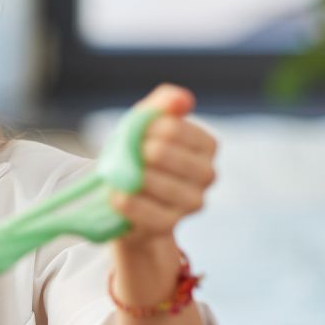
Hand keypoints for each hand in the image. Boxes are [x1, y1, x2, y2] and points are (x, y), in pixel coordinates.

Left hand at [111, 84, 217, 253]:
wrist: (125, 195)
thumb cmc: (138, 154)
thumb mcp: (146, 124)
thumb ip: (163, 105)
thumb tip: (182, 100)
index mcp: (206, 145)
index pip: (173, 127)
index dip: (146, 129)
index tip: (136, 134)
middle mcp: (207, 174)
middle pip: (162, 153)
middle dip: (136, 152)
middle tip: (126, 156)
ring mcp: (192, 202)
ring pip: (158, 184)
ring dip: (131, 177)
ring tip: (118, 175)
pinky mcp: (171, 224)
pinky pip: (148, 213)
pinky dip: (128, 202)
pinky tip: (117, 195)